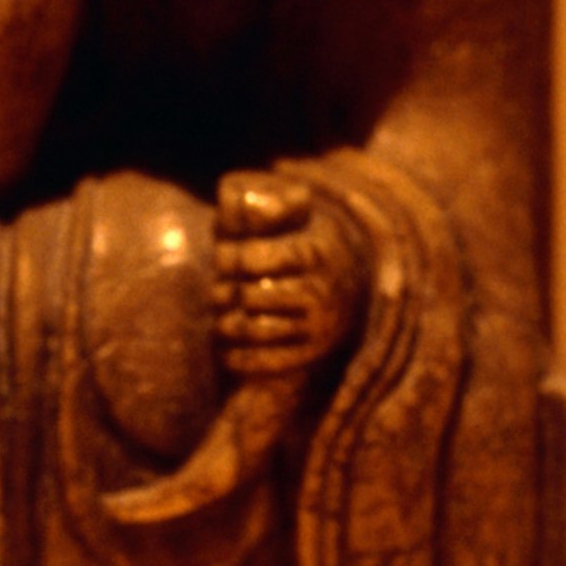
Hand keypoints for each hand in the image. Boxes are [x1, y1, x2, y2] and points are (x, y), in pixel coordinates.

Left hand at [212, 171, 364, 381]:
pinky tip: (224, 348)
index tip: (222, 253)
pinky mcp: (312, 352)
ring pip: (255, 330)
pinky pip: (267, 362)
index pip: (253, 258)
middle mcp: (323, 288)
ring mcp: (320, 324)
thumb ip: (249, 202)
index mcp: (317, 247)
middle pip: (249, 296)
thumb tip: (233, 206)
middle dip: (223, 291)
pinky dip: (238, 357)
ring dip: (226, 325)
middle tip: (218, 288)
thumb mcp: (282, 205)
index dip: (227, 257)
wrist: (347, 272)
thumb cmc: (296, 232)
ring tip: (220, 315)